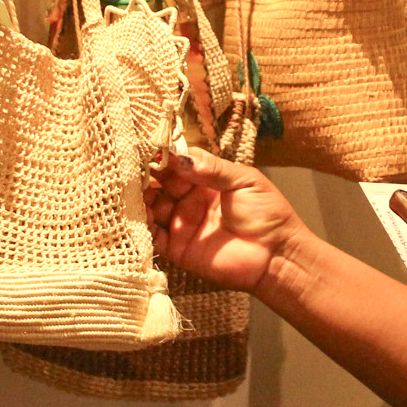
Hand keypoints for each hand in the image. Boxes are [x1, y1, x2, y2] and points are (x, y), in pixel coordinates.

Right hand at [146, 150, 309, 294]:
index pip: (178, 162)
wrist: (277, 257)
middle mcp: (190, 198)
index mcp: (207, 179)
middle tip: (129, 169)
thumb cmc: (267, 213)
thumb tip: (177, 157)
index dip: (163, 156)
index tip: (147, 149)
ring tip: (130, 190)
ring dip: (139, 199)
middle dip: (145, 175)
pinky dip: (141, 226)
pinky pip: (152, 236)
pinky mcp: (177, 249)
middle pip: (159, 183)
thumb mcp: (243, 180)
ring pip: (151, 207)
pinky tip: (139, 215)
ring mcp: (182, 223)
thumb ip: (211, 168)